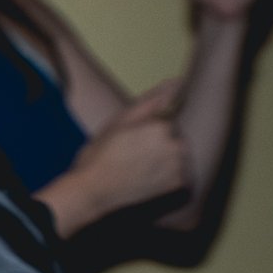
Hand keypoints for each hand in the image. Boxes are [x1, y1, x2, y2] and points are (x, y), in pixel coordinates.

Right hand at [71, 80, 191, 217]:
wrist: (93, 191)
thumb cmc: (101, 154)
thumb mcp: (119, 122)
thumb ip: (152, 101)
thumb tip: (177, 81)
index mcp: (162, 127)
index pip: (165, 122)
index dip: (146, 131)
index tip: (129, 142)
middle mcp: (176, 146)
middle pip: (173, 139)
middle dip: (157, 144)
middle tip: (130, 156)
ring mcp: (179, 167)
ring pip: (176, 155)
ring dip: (163, 159)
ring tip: (137, 168)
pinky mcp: (178, 184)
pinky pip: (178, 174)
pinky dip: (166, 175)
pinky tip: (145, 178)